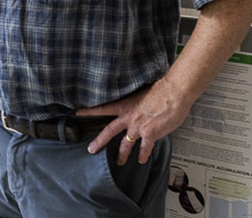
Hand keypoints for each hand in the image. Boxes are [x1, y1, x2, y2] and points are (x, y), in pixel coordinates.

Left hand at [77, 79, 192, 165]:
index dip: (89, 111)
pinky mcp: (150, 134)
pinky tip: (141, 160)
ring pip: (125, 144)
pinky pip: (144, 148)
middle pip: (109, 131)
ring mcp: (138, 127)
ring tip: (119, 162)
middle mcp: (129, 117)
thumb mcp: (141, 92)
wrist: (173, 94)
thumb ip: (135, 103)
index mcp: (125, 105)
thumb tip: (135, 106)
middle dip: (99, 141)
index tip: (78, 113)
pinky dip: (143, 155)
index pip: (102, 108)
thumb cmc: (161, 90)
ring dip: (122, 154)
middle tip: (91, 149)